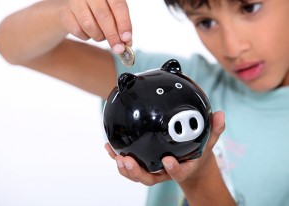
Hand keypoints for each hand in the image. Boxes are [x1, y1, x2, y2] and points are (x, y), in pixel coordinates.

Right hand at [59, 0, 131, 53]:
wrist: (76, 7)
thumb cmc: (100, 10)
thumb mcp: (113, 14)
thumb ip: (121, 26)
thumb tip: (127, 43)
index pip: (118, 6)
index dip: (124, 24)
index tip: (127, 40)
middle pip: (103, 16)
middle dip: (112, 36)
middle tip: (118, 49)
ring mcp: (75, 1)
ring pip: (89, 25)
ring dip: (98, 36)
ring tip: (101, 35)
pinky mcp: (65, 12)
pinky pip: (77, 31)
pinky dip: (86, 37)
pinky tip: (88, 33)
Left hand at [104, 111, 225, 185]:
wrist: (191, 163)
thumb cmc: (198, 152)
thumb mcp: (209, 140)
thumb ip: (214, 129)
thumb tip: (221, 114)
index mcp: (183, 168)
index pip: (178, 172)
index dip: (173, 169)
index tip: (168, 160)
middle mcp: (165, 171)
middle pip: (150, 178)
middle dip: (137, 172)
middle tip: (127, 160)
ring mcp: (153, 170)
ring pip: (137, 174)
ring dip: (125, 168)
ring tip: (115, 155)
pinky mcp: (144, 165)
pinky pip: (130, 164)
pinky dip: (117, 157)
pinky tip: (108, 147)